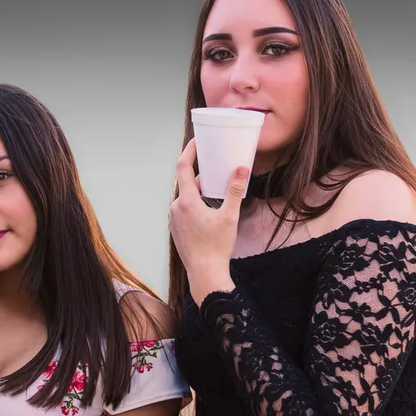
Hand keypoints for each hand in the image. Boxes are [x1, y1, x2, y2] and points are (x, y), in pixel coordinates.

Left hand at [169, 138, 248, 305]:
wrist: (205, 274)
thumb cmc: (216, 247)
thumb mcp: (229, 216)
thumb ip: (234, 191)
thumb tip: (241, 169)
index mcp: (186, 201)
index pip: (183, 168)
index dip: (189, 151)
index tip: (197, 141)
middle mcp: (176, 208)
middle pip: (187, 183)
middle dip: (202, 173)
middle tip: (216, 163)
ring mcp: (174, 219)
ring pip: (187, 197)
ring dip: (200, 190)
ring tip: (218, 187)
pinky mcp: (176, 229)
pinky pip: (185, 209)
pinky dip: (196, 203)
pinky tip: (210, 208)